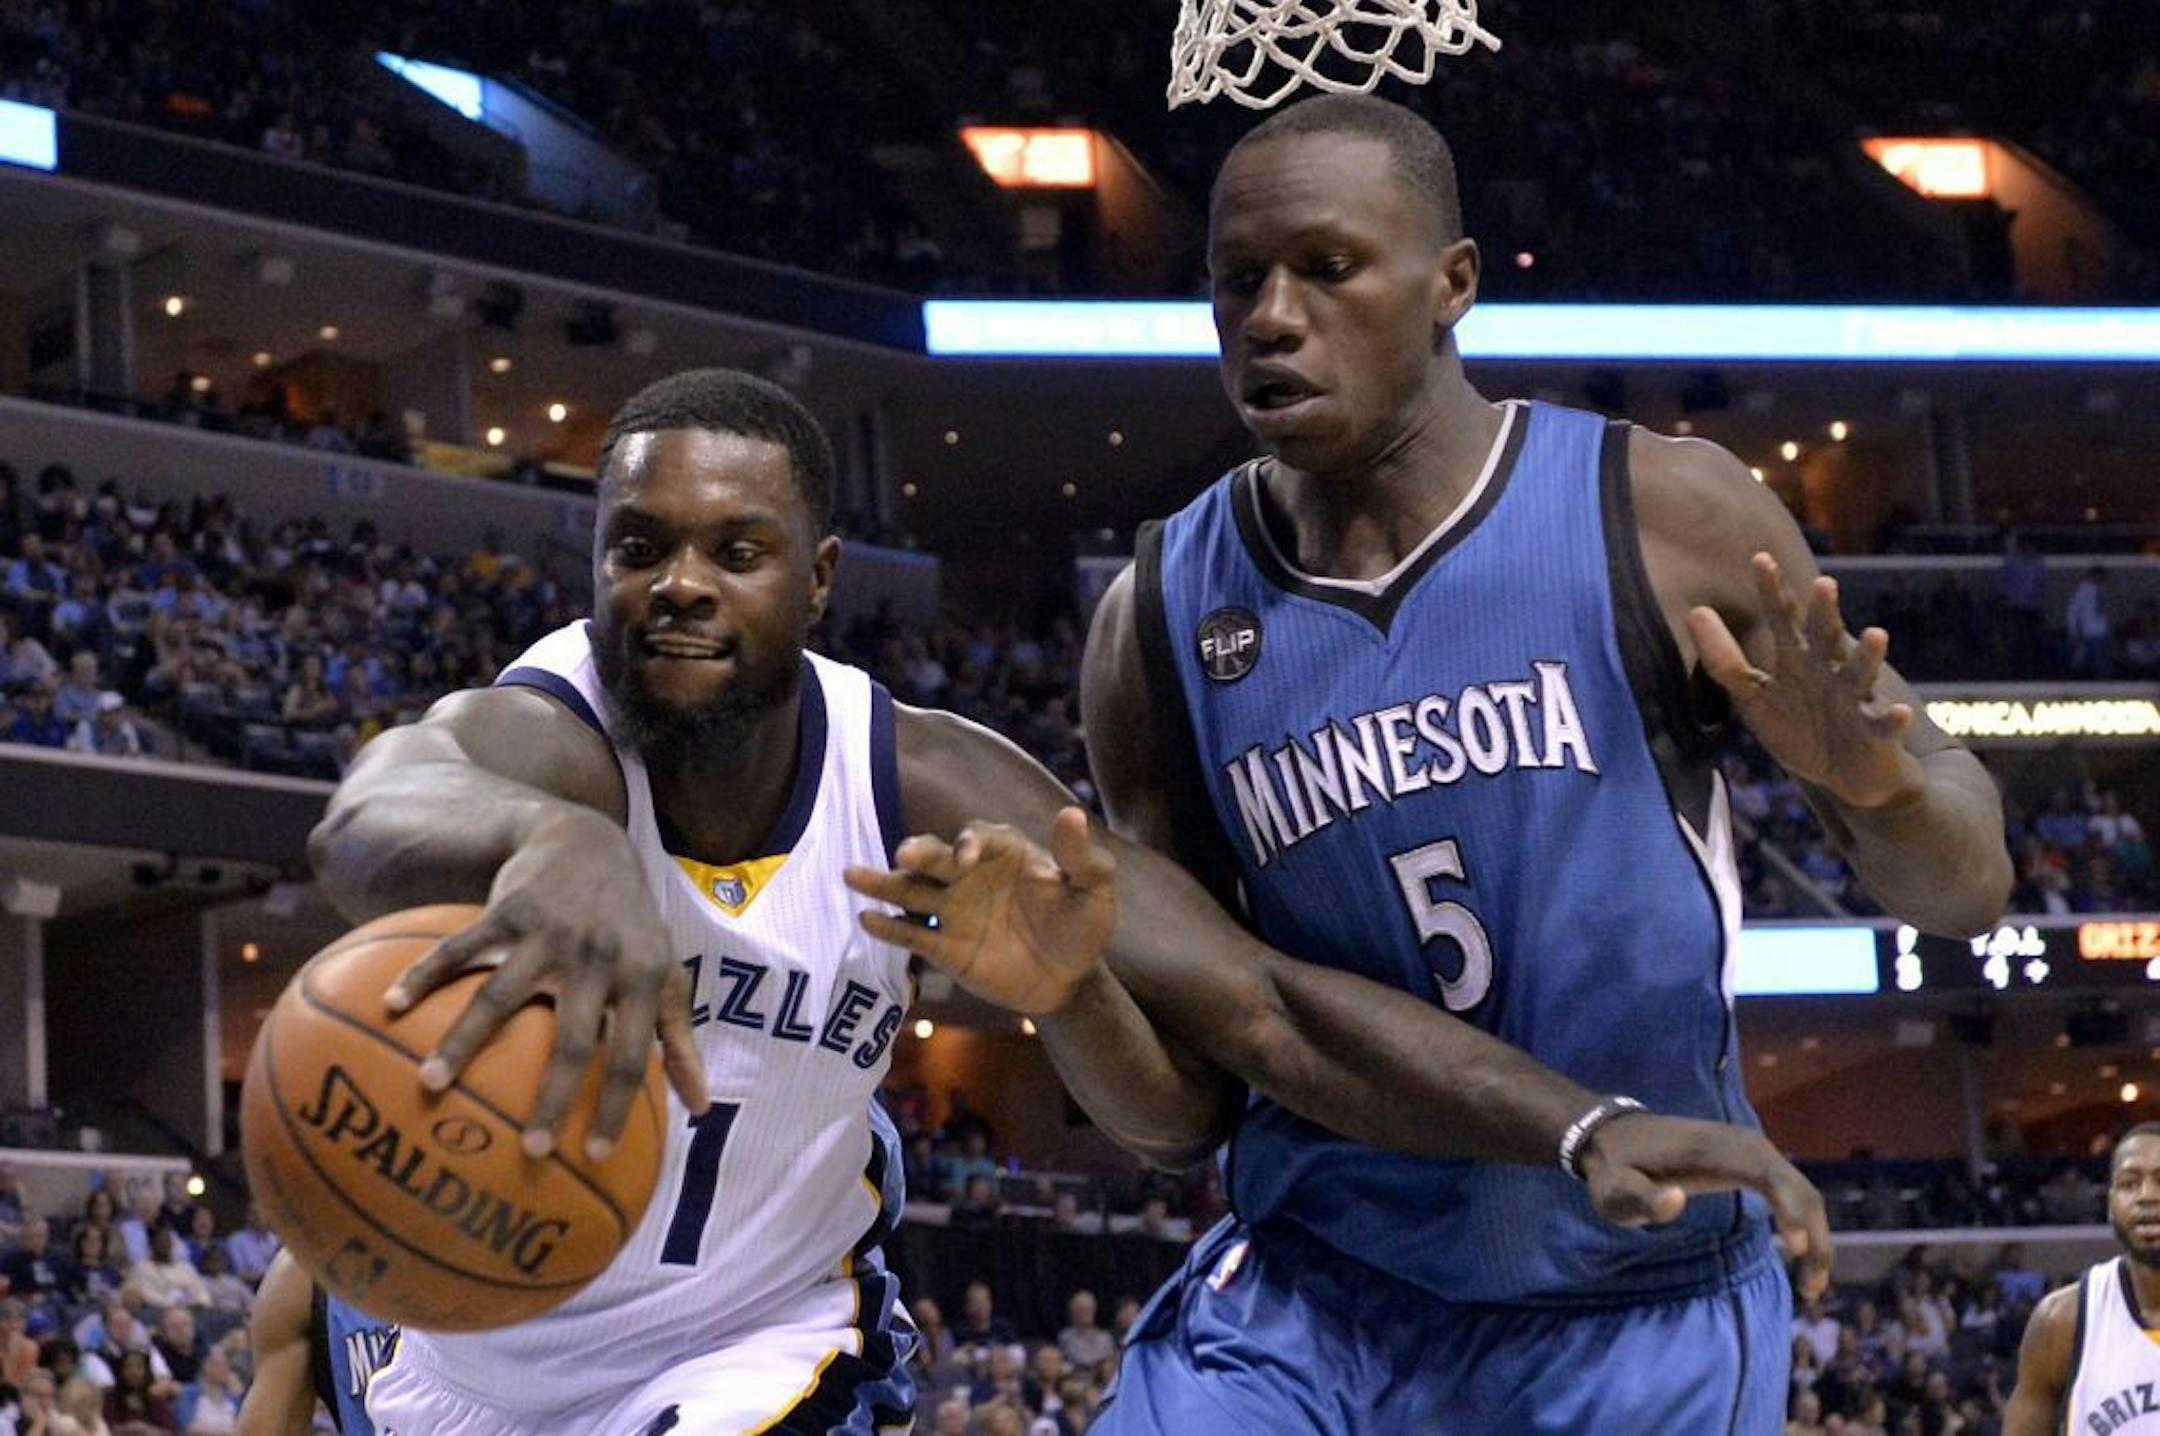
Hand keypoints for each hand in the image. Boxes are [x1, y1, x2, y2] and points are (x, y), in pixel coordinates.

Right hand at [382, 807, 708, 1159]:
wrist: (591, 843)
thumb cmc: (631, 926)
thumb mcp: (669, 974)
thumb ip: (680, 1040)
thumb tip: (700, 1108)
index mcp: (641, 978)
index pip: (632, 1055)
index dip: (617, 1106)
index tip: (593, 1156)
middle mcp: (598, 959)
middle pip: (573, 1039)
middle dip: (553, 1097)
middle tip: (528, 1149)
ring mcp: (550, 934)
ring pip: (501, 996)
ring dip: (463, 1042)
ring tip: (430, 1086)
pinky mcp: (508, 910)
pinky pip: (460, 947)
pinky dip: (425, 973)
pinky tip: (391, 1003)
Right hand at [843, 807, 1114, 1014]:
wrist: (1071, 978)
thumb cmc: (1083, 926)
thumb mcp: (1093, 890)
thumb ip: (1080, 857)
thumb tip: (1071, 811)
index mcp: (1002, 853)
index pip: (975, 837)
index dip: (966, 843)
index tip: (964, 861)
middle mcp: (969, 875)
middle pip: (934, 857)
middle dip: (918, 852)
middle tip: (904, 855)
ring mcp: (954, 910)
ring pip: (911, 890)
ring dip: (883, 882)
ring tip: (851, 875)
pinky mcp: (945, 947)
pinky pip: (912, 933)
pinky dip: (889, 926)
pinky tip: (866, 919)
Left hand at [1579, 1112, 1831, 1298]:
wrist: (1615, 1136)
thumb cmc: (1615, 1168)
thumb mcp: (1615, 1190)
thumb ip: (1642, 1198)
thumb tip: (1676, 1199)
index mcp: (1713, 1148)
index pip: (1767, 1173)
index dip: (1790, 1207)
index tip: (1797, 1247)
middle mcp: (1743, 1143)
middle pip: (1797, 1186)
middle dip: (1815, 1235)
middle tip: (1812, 1289)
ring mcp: (1751, 1149)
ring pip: (1802, 1190)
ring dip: (1816, 1234)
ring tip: (1812, 1286)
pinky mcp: (1751, 1161)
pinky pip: (1791, 1189)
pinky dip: (1804, 1221)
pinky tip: (1801, 1254)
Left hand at [1689, 552, 1924, 808]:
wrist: (1846, 776)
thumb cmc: (1800, 729)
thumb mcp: (1755, 696)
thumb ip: (1725, 661)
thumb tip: (1695, 611)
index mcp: (1798, 661)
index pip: (1782, 619)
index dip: (1773, 591)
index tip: (1760, 558)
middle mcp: (1829, 672)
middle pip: (1825, 637)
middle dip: (1824, 613)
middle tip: (1823, 583)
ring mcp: (1855, 700)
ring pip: (1861, 674)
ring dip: (1868, 657)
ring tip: (1876, 634)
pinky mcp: (1876, 732)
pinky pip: (1885, 725)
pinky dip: (1893, 720)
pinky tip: (1900, 712)